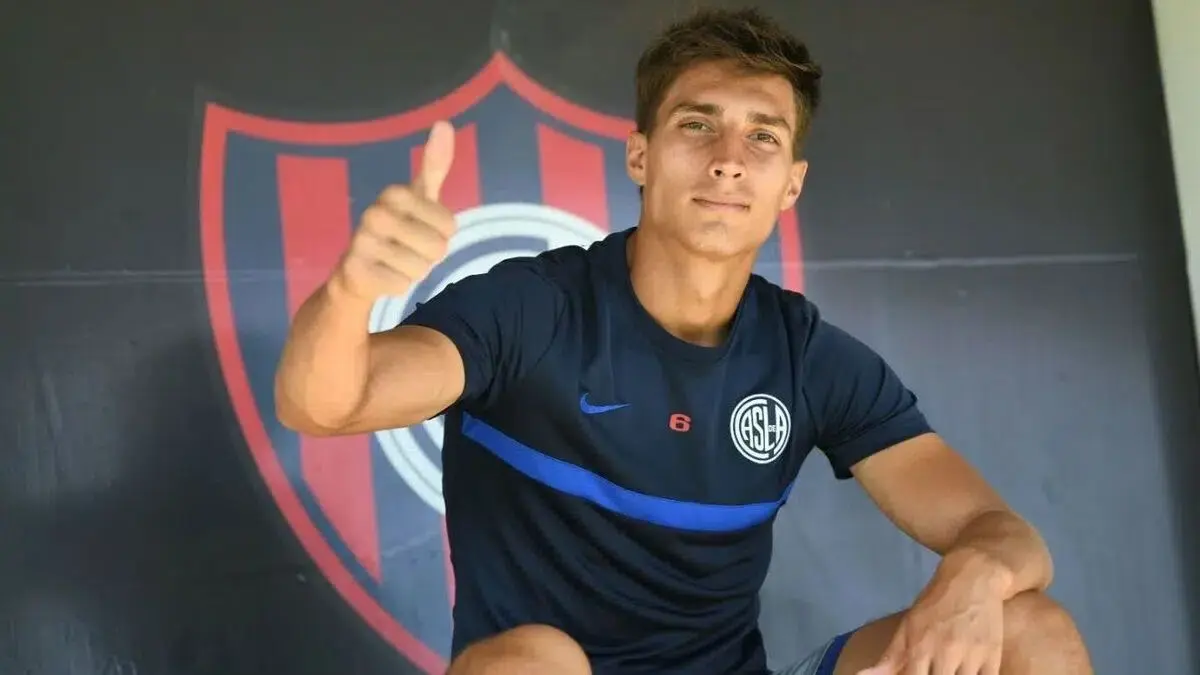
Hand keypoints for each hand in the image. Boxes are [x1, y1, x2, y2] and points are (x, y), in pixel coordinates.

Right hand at [330, 120, 456, 303]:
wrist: (356, 270)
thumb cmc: (399, 229)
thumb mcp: (420, 197)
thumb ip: (435, 164)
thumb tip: (444, 124)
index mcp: (394, 193)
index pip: (449, 225)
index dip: (442, 234)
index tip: (422, 229)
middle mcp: (374, 213)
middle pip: (438, 248)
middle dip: (430, 256)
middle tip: (409, 250)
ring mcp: (362, 242)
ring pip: (420, 269)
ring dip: (414, 272)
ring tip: (395, 262)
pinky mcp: (355, 271)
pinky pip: (400, 285)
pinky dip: (397, 286)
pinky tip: (382, 276)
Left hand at [858, 559, 1005, 674]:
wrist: (972, 579)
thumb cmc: (934, 605)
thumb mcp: (908, 627)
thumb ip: (890, 659)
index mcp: (919, 648)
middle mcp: (945, 653)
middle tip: (933, 670)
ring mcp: (972, 656)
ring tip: (949, 670)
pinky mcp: (993, 657)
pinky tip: (965, 672)